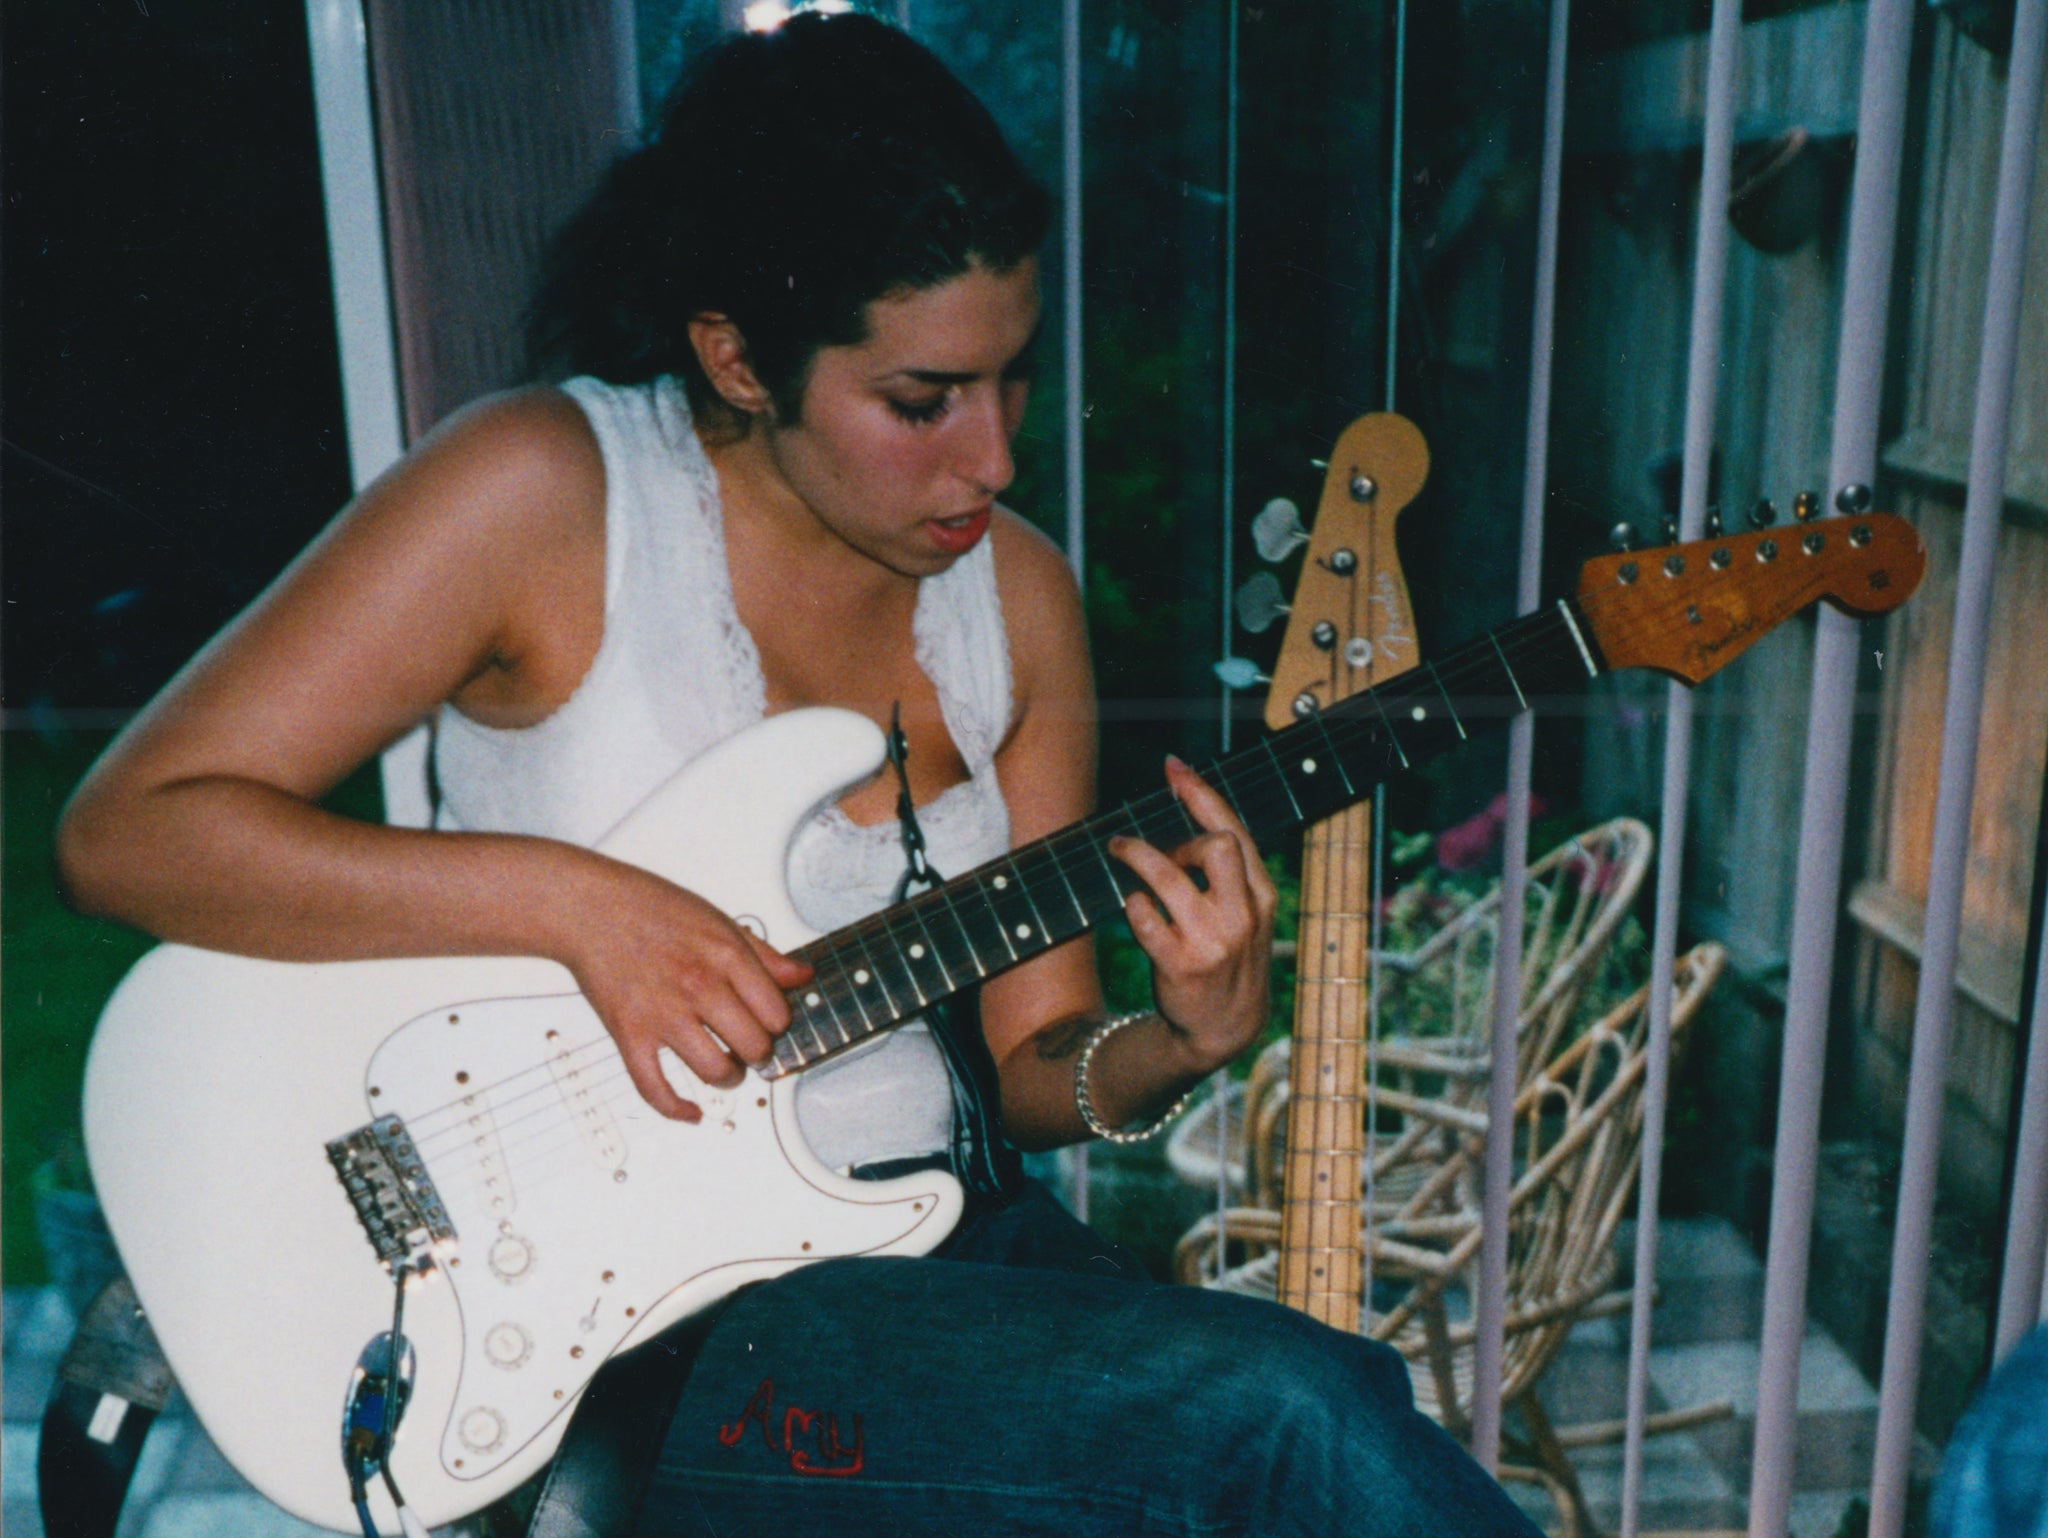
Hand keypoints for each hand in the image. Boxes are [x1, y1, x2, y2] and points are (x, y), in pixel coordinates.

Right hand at [560, 861, 812, 1120]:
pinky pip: (654, 1088)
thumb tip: (802, 976)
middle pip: (753, 1045)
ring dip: (728, 1078)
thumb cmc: (651, 909)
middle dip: (758, 1054)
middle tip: (751, 1048)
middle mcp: (698, 987)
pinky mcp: (630, 1035)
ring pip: (714, 1071)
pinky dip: (676, 1109)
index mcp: (725, 956)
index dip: (778, 1024)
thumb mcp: (719, 921)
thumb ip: (764, 955)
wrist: (591, 909)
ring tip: (726, 1069)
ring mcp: (663, 1014)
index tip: (769, 1024)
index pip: (775, 1013)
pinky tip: (691, 1111)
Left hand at [1108, 755, 1277, 1073]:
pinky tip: (1134, 907)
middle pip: (1217, 846)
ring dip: (1138, 855)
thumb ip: (1230, 873)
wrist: (1223, 1030)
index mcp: (1262, 896)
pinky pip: (1145, 918)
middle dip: (1183, 837)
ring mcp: (1212, 942)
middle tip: (1160, 848)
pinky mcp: (1180, 965)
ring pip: (1170, 877)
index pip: (1236, 831)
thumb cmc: (1228, 959)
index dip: (1202, 793)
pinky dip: (1133, 905)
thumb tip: (1191, 811)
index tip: (1174, 768)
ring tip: (1121, 850)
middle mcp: (1243, 916)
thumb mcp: (1247, 915)